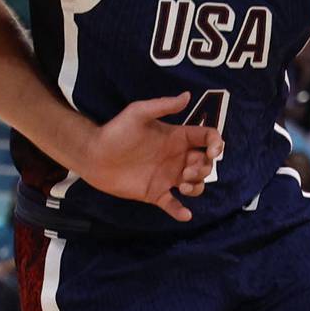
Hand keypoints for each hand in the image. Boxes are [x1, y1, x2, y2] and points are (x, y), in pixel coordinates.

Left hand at [76, 92, 223, 223]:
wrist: (93, 155)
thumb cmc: (115, 131)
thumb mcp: (138, 113)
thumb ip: (162, 105)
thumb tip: (187, 96)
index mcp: (176, 137)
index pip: (207, 138)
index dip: (216, 144)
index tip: (212, 151)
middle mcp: (176, 157)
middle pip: (205, 164)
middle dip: (204, 168)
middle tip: (187, 170)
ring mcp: (167, 177)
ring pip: (195, 185)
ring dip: (196, 187)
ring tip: (182, 186)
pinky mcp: (155, 193)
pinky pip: (173, 205)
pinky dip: (181, 211)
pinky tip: (184, 214)